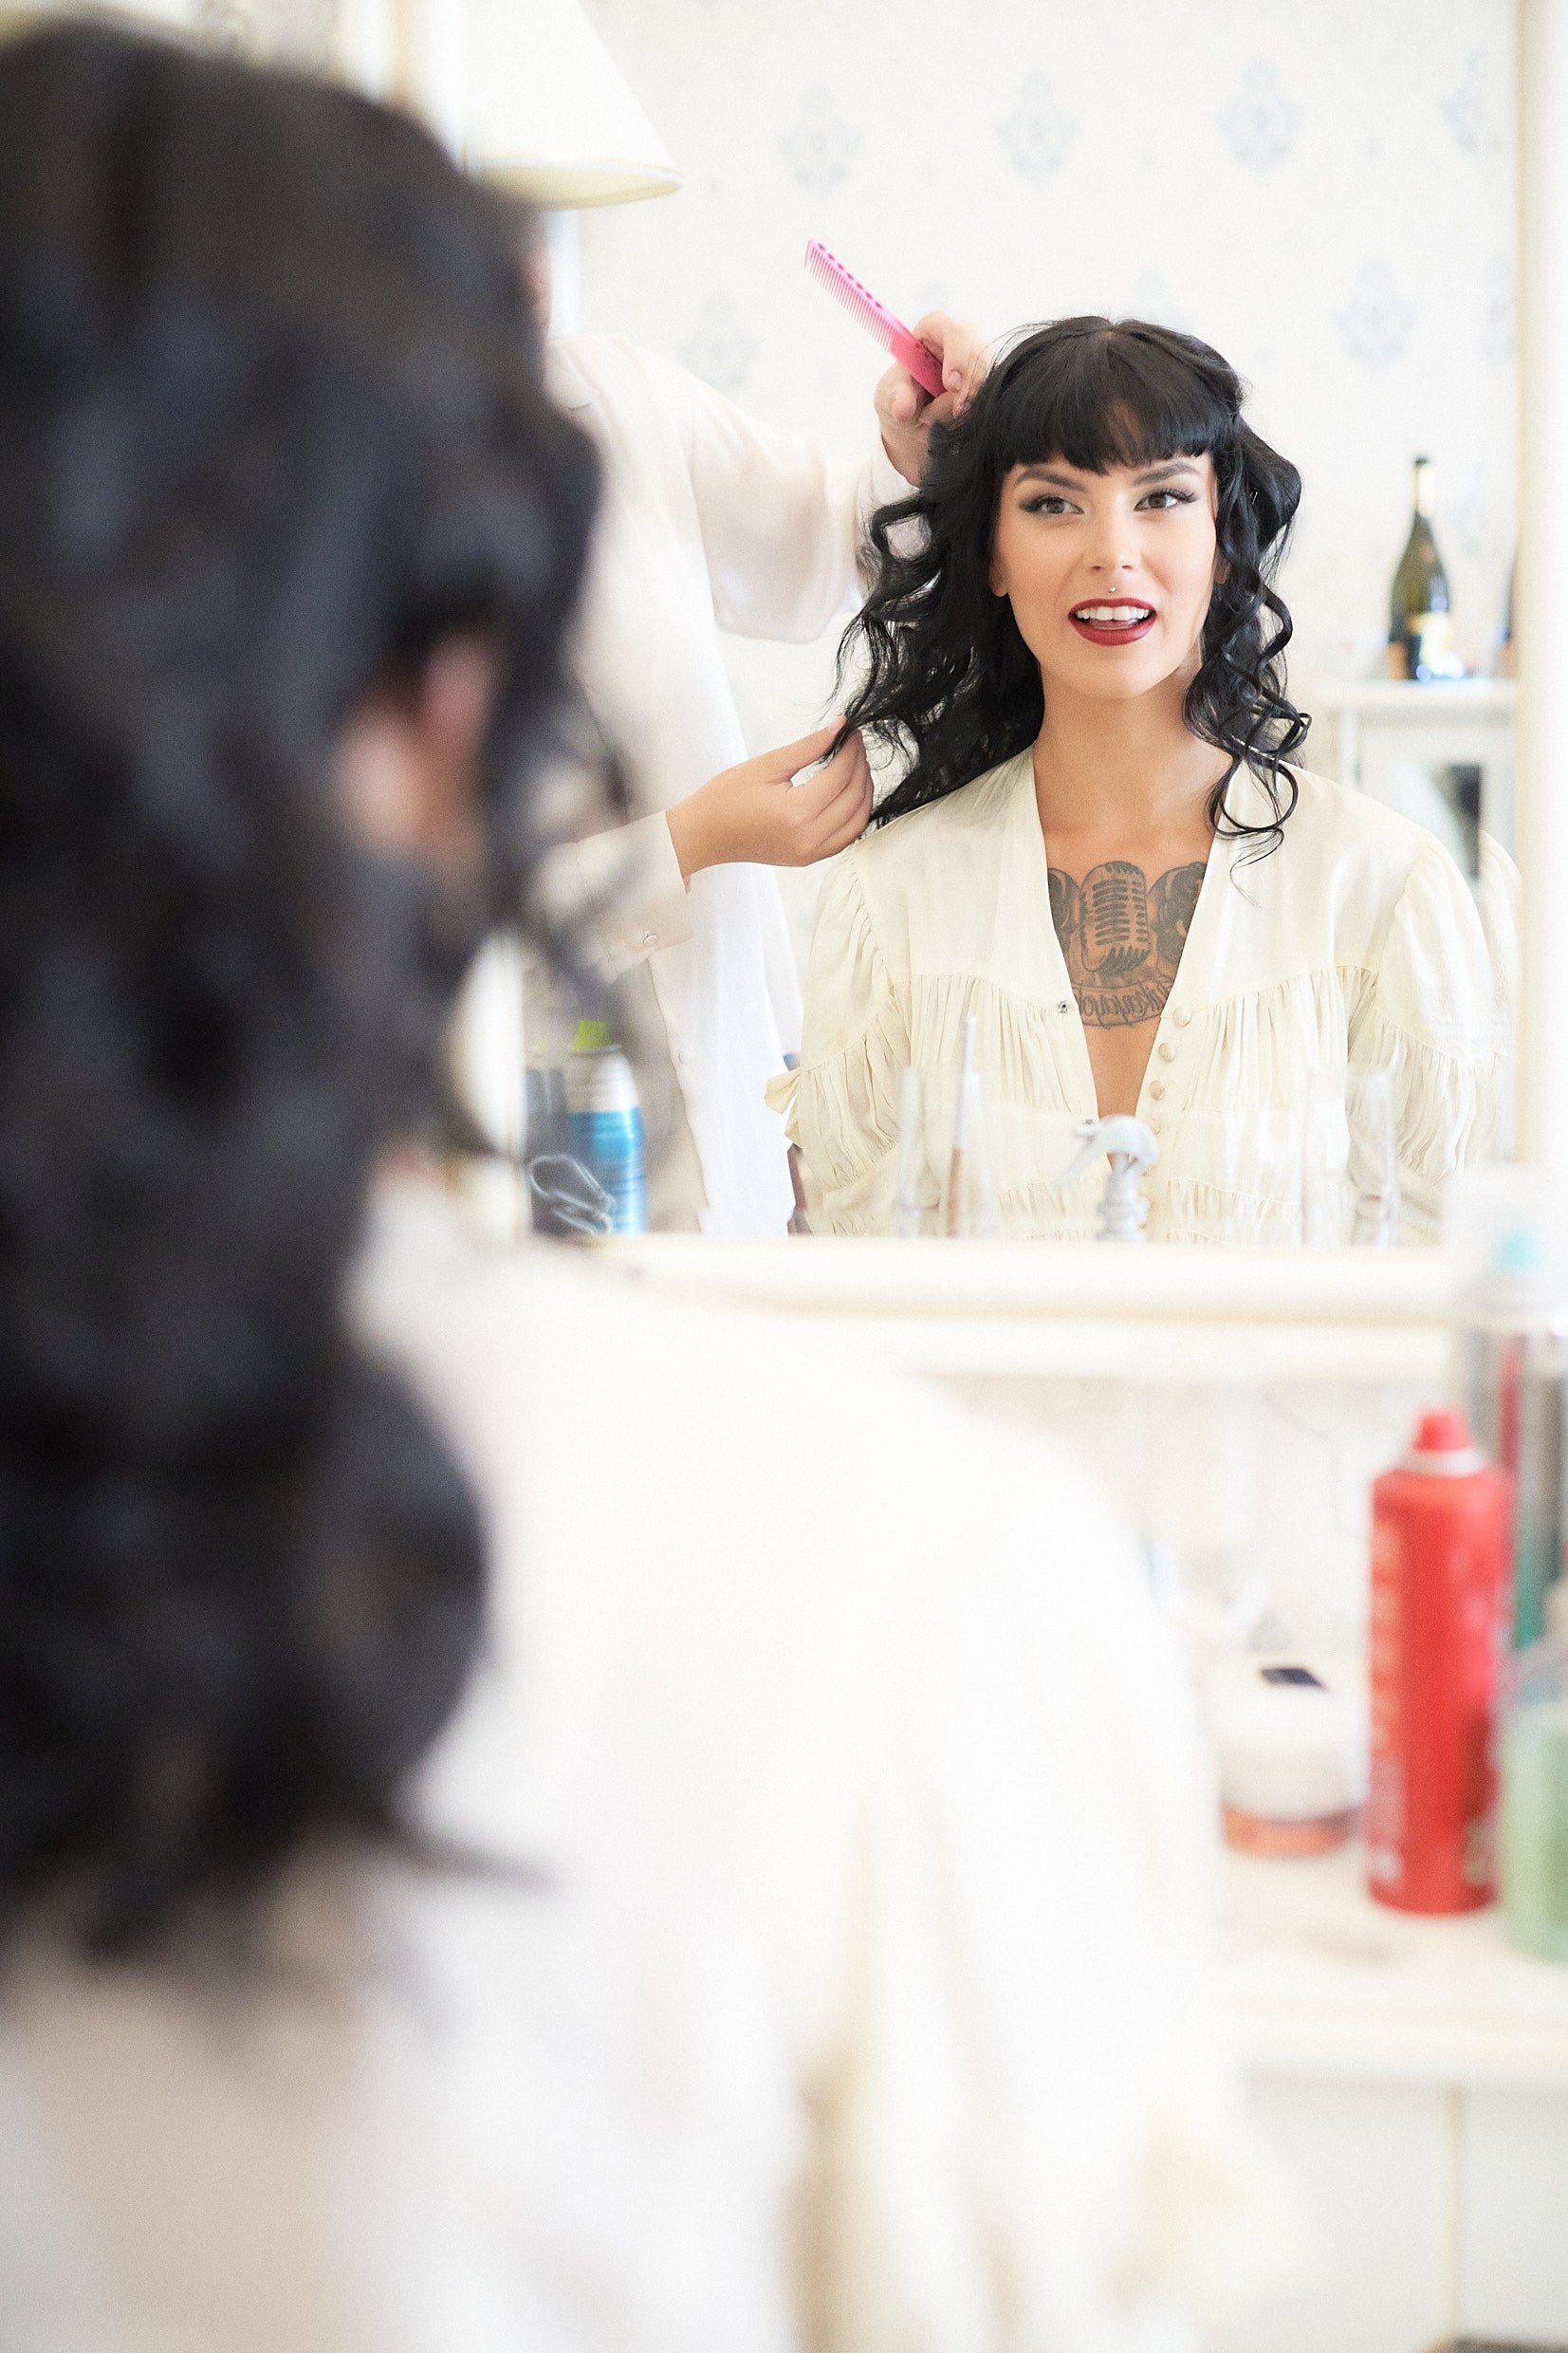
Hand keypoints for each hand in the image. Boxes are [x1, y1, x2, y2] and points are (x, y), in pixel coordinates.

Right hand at [665, 722, 872, 879]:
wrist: (703, 835)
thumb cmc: (725, 799)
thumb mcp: (767, 765)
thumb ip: (808, 747)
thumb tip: (839, 727)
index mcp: (797, 812)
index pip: (840, 776)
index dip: (851, 750)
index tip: (850, 732)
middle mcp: (809, 838)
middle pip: (854, 798)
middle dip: (860, 767)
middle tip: (855, 744)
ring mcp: (811, 853)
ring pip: (857, 820)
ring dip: (864, 791)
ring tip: (856, 766)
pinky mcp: (809, 859)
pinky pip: (846, 837)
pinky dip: (855, 814)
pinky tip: (850, 794)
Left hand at [875, 310, 987, 485]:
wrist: (915, 418)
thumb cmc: (901, 395)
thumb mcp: (892, 396)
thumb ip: (899, 398)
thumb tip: (902, 410)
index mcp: (935, 328)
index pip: (954, 332)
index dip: (957, 356)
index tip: (951, 385)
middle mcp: (964, 338)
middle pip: (979, 355)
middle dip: (968, 387)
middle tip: (955, 413)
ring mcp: (981, 360)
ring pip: (988, 380)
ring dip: (968, 406)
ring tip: (937, 418)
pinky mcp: (990, 382)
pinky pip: (991, 397)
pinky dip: (975, 414)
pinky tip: (956, 422)